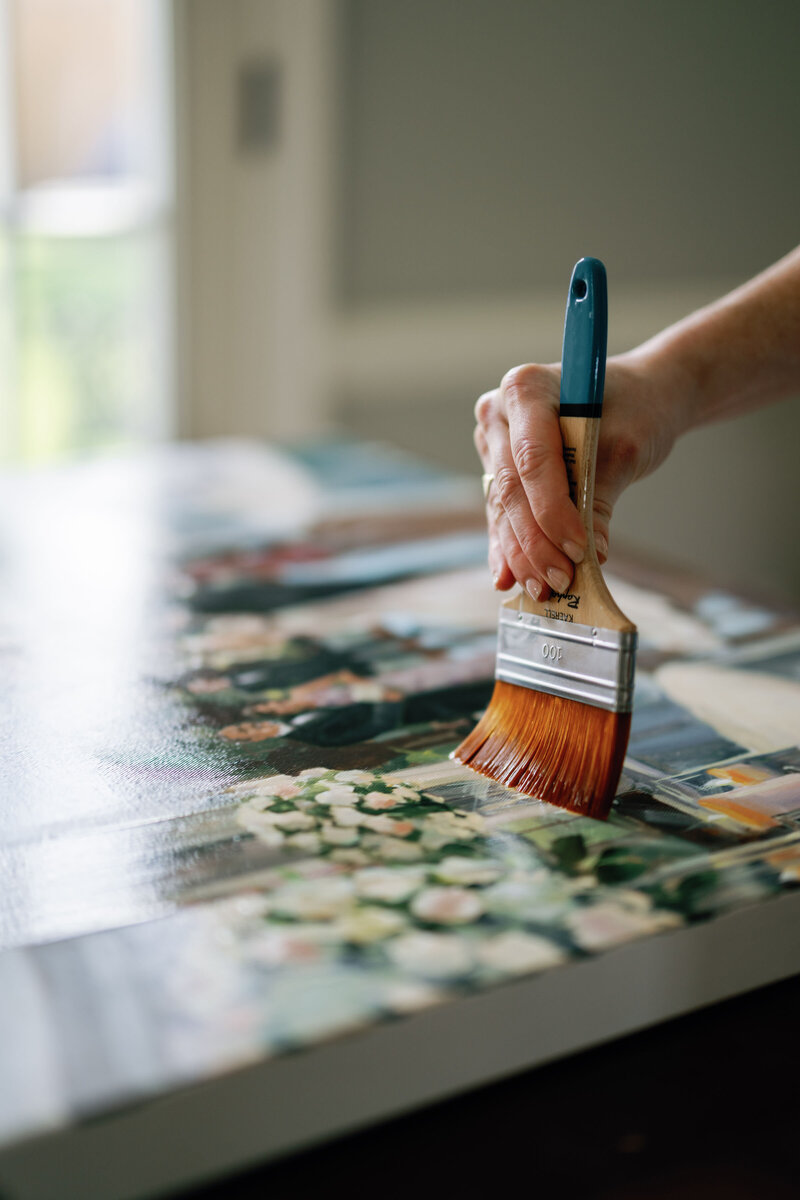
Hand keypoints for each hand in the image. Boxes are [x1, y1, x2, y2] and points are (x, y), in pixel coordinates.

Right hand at [474, 352, 680, 597]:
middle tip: (560, 579)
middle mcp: (498, 413)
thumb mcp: (625, 449)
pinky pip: (502, 514)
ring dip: (521, 553)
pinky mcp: (497, 470)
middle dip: (535, 541)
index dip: (552, 510)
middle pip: (511, 488)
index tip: (578, 550)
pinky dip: (512, 547)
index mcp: (526, 388)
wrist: (639, 396)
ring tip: (543, 589)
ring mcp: (493, 442)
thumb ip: (600, 498)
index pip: (532, 459)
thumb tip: (590, 556)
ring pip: (503, 508)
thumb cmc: (636, 408)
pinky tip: (512, 579)